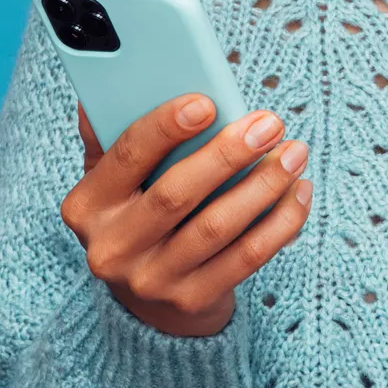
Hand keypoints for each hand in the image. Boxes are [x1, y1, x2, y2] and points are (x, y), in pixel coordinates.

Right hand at [60, 96, 311, 336]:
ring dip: (264, 185)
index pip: (125, 156)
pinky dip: (280, 222)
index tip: (207, 103)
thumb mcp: (111, 180)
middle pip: (176, 194)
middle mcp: (112, 247)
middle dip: (228, 155)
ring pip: (217, 227)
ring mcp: (152, 280)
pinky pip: (246, 257)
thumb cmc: (137, 215)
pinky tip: (299, 192)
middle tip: (269, 124)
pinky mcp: (192, 300)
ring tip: (294, 153)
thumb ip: (111, 135)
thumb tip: (113, 86)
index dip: (165, 127)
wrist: (148, 301)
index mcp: (87, 206)